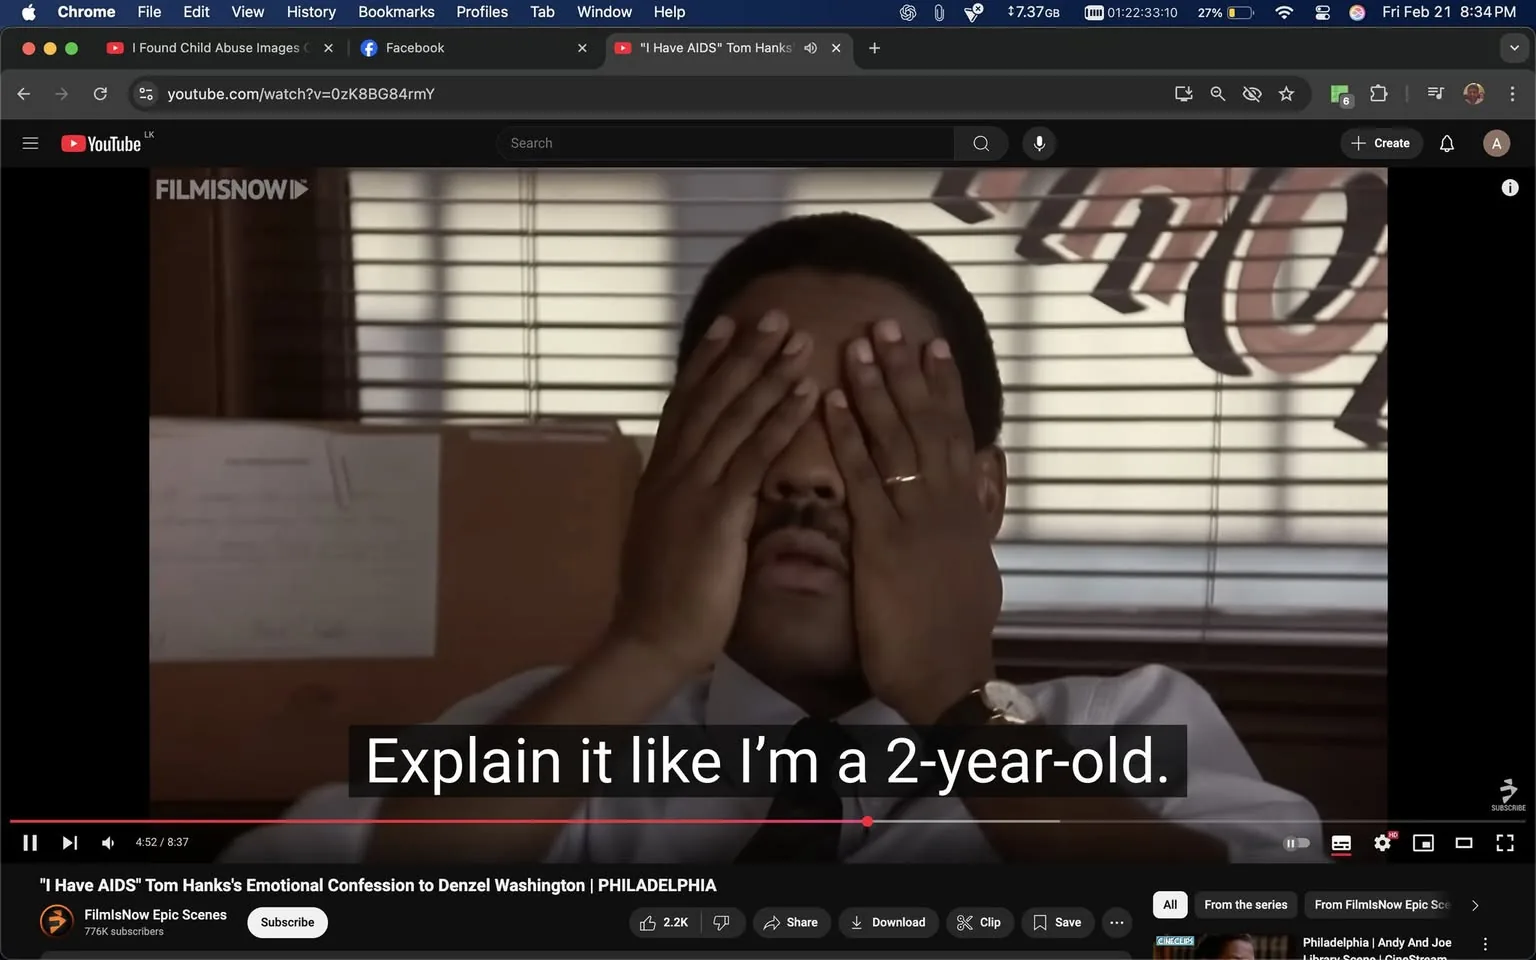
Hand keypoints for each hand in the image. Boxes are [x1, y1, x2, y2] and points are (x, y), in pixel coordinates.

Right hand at [609, 312, 820, 676]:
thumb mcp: (668, 538)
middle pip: (711, 397)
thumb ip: (683, 504)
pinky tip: (807, 393)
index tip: (727, 325)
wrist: (649, 639)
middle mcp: (672, 471)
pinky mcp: (716, 512)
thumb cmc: (663, 600)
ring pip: (734, 416)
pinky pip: (755, 455)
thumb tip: (698, 487)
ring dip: (769, 373)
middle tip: (774, 314)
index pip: (684, 405)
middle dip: (743, 353)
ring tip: (799, 338)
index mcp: (659, 476)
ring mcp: (692, 488)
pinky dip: (782, 419)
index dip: (707, 363)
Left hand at [823, 320, 1001, 724]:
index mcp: (967, 505)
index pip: (956, 432)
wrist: (949, 672)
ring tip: (857, 344)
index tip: (934, 343)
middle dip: (906, 371)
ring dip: (876, 388)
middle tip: (886, 323)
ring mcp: (917, 518)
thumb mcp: (982, 558)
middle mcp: (946, 502)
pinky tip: (832, 403)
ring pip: (897, 440)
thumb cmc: (959, 624)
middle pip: (927, 422)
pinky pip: (864, 479)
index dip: (945, 386)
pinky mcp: (885, 541)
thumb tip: (995, 462)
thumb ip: (986, 506)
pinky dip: (849, 438)